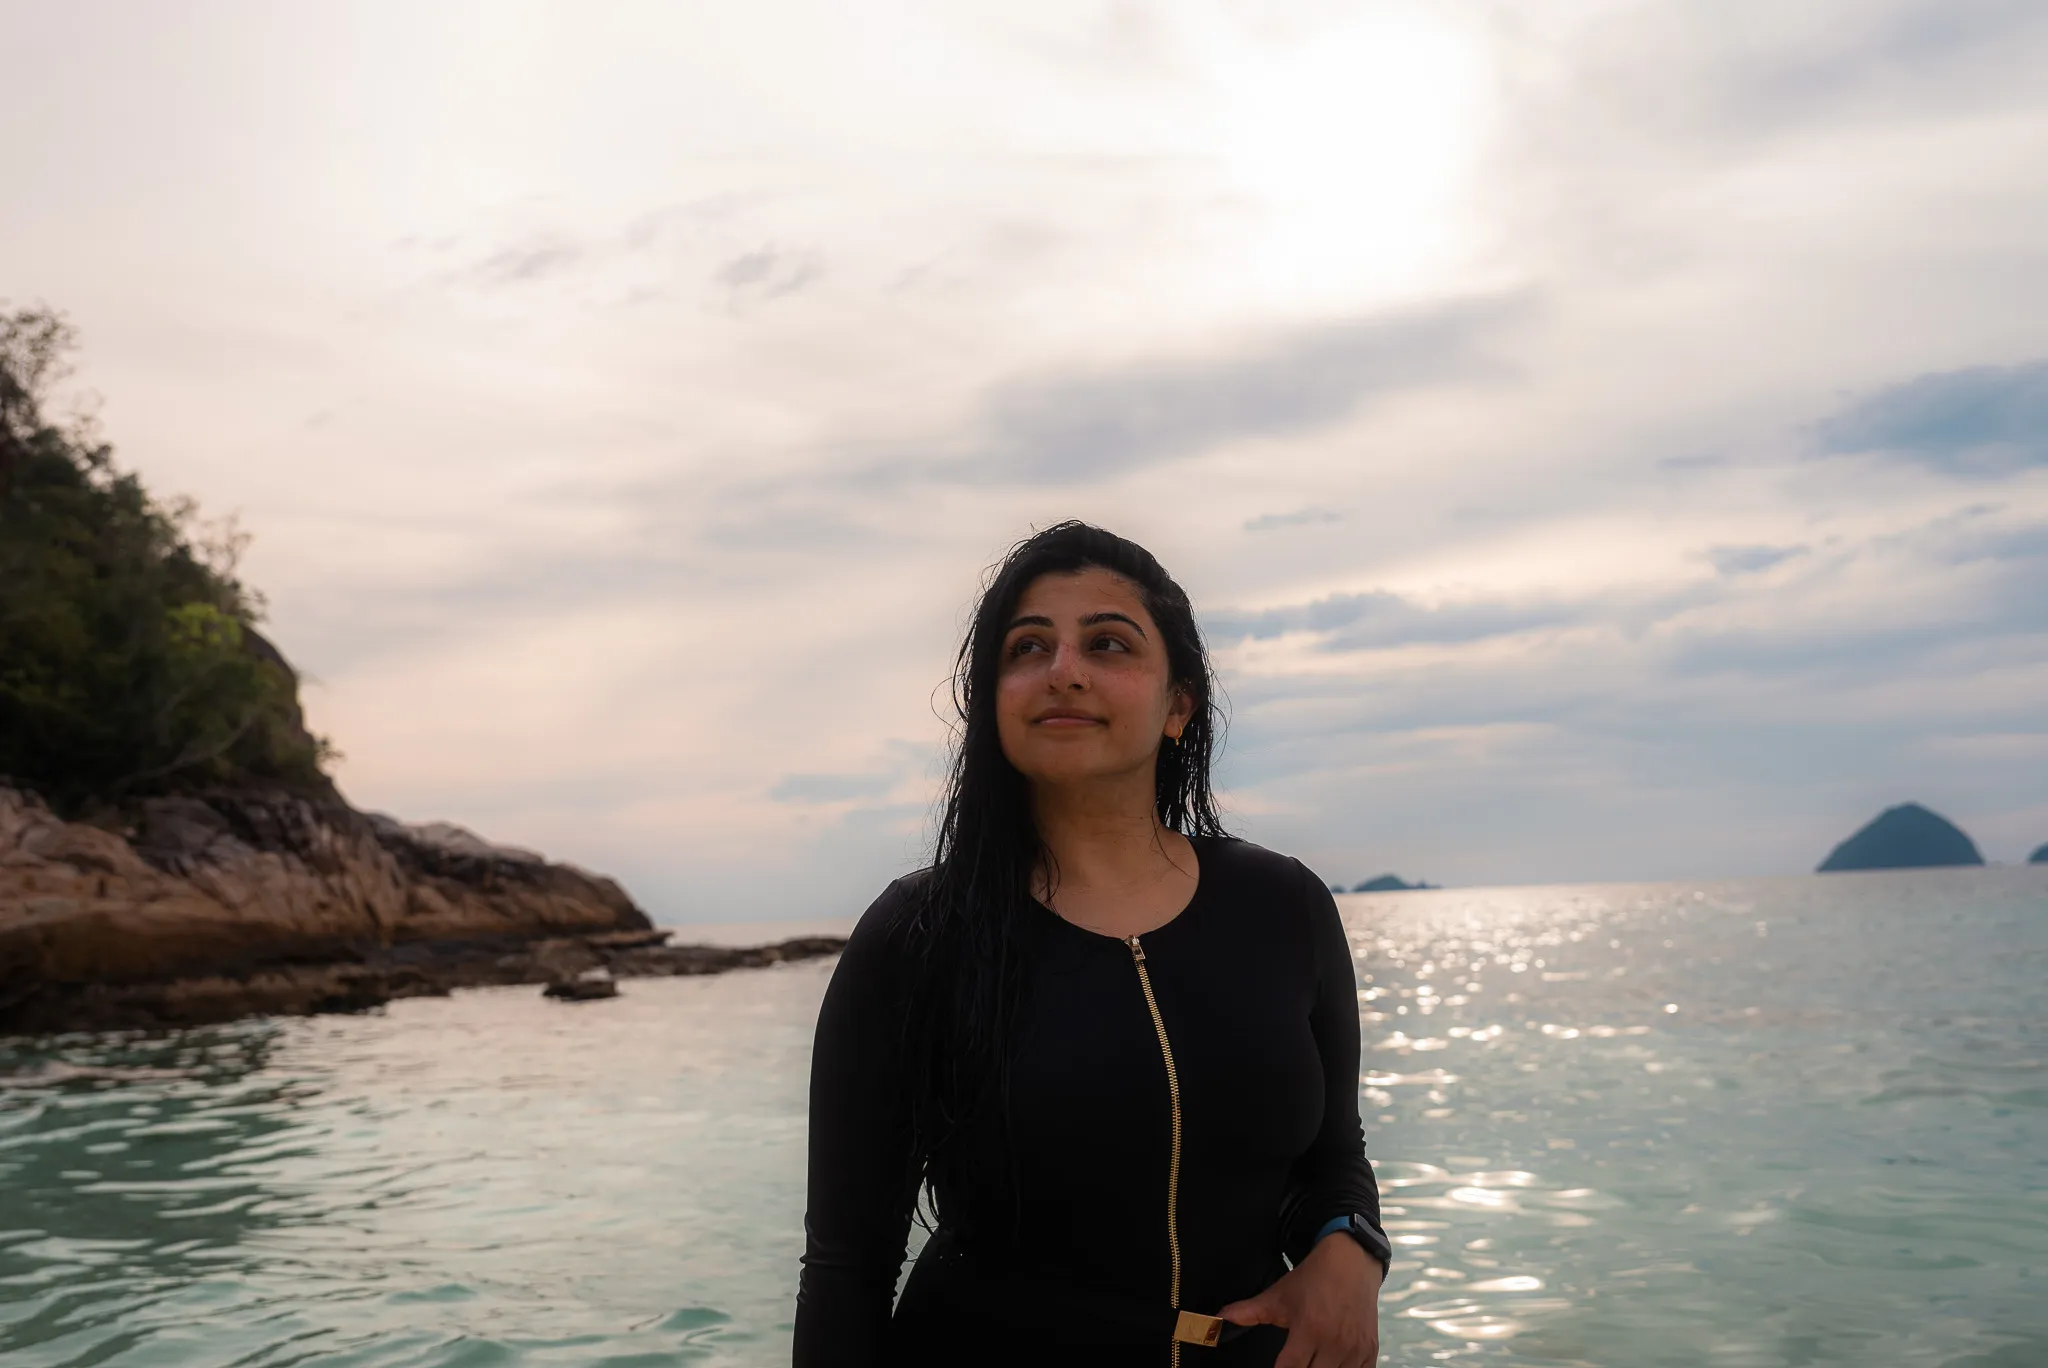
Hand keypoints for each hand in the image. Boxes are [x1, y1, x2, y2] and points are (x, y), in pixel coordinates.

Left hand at [1217, 1231, 1381, 1367]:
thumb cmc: (1313, 1278)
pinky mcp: (1370, 1349)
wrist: (1351, 1261)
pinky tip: (1332, 1364)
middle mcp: (1334, 1341)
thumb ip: (1249, 1311)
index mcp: (1309, 1328)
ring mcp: (1355, 1347)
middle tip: (1295, 1362)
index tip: (1277, 1367)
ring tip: (1312, 1362)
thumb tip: (1221, 1318)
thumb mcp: (1279, 1295)